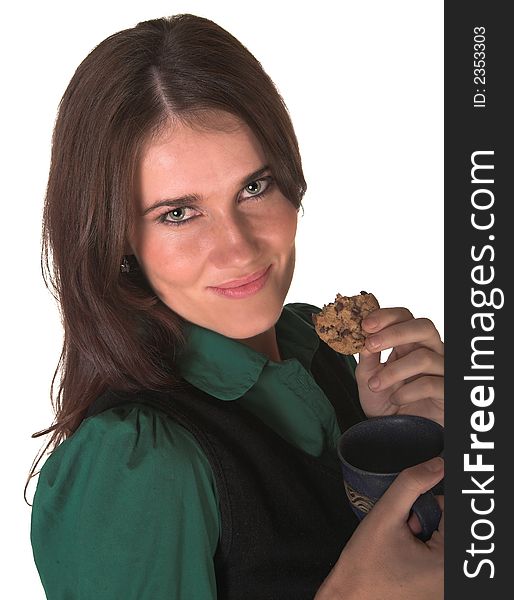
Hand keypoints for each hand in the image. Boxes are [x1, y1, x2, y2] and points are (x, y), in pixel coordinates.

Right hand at [314, 458, 443, 599]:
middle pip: (450, 520)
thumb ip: (412, 484)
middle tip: (405, 530)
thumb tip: (438, 464)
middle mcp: (454, 576)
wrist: (350, 597)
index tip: (410, 514)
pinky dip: (426, 543)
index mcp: (450, 561)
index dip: (428, 502)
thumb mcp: (385, 516)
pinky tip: (407, 552)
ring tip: (403, 542)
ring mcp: (448, 583)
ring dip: (426, 529)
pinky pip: (441, 550)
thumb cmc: (364, 565)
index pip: (451, 508)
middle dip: (427, 516)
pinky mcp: (441, 585)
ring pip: (445, 533)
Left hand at [355, 308, 443, 424]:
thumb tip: (363, 337)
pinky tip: (396, 399)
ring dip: (393, 370)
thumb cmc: (385, 402)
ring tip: (375, 385)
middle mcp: (430, 352)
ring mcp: (441, 371)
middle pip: (424, 326)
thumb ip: (367, 357)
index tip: (365, 325)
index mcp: (410, 343)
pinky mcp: (447, 393)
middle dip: (395, 332)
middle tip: (371, 344)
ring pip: (424, 357)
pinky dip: (407, 391)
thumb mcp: (368, 378)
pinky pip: (430, 384)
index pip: (404, 317)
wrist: (395, 435)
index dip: (386, 316)